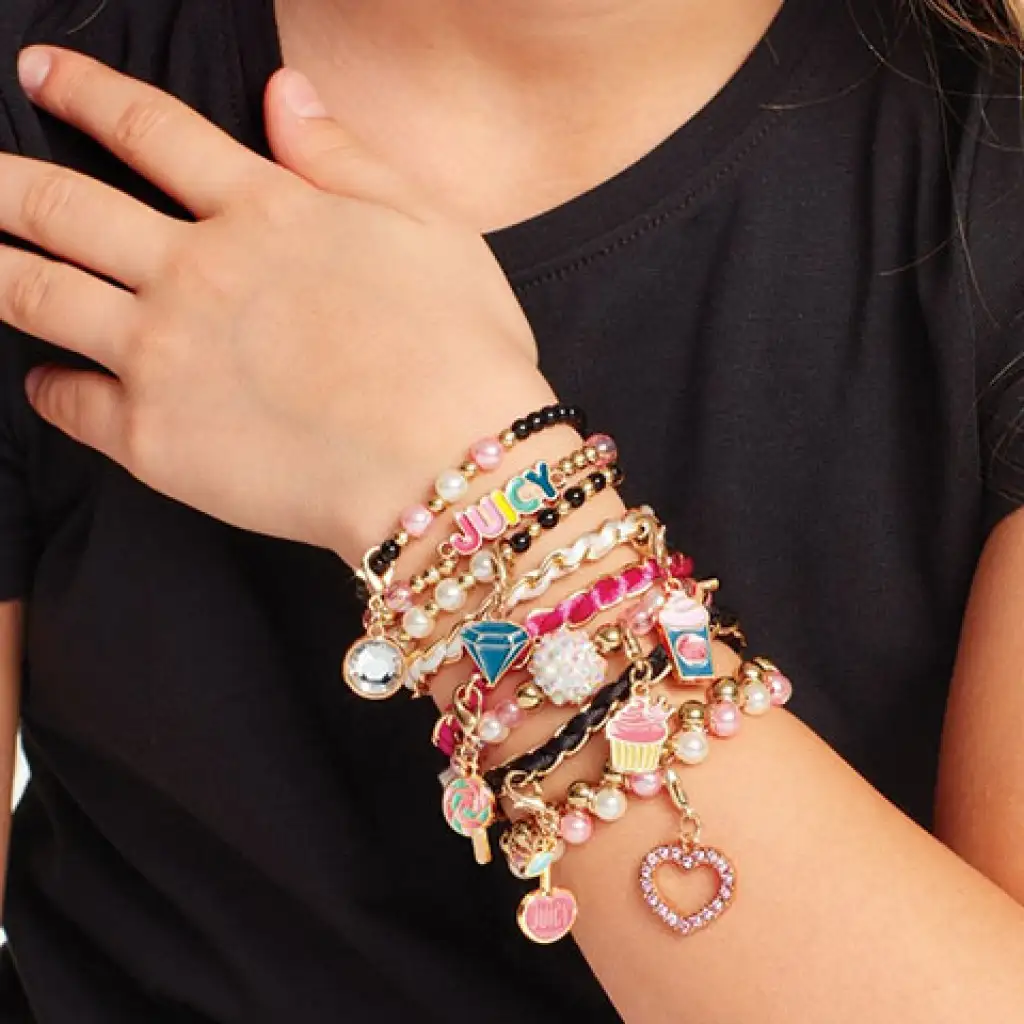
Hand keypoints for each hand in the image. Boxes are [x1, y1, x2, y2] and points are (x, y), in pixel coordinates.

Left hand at [0, 48, 552, 562]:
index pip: (148, 130)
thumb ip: (346, 157)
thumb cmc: (461, 350)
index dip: (87, 92)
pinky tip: (47, 381)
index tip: (40, 72)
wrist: (452, 467)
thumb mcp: (430, 226)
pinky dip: (47, 387)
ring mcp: (163, 355)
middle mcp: (193, 271)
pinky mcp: (154, 440)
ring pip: (37, 293)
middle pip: (62, 204)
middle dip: (1, 179)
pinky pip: (70, 402)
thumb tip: (284, 91)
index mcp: (262, 210)